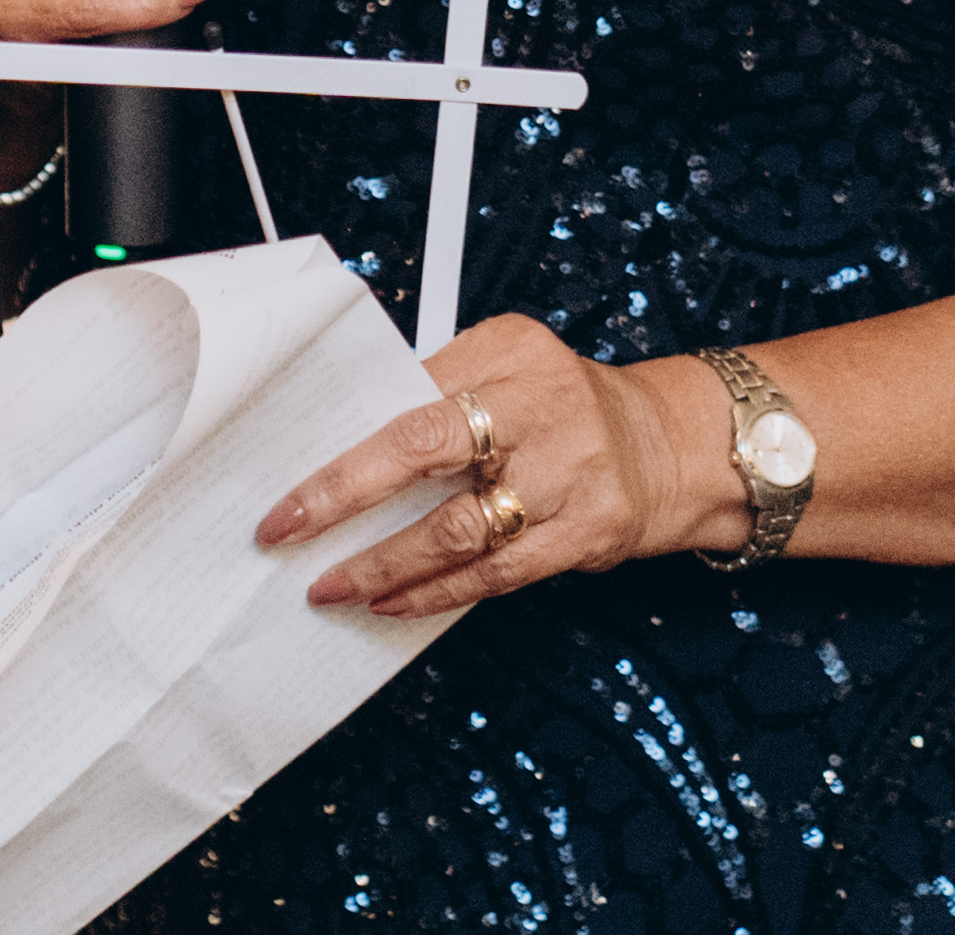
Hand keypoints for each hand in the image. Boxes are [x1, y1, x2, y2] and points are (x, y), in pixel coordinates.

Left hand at [253, 313, 729, 618]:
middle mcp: (542, 407)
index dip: (346, 446)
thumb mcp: (508, 365)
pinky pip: (498, 573)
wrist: (668, 445)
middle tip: (287, 529)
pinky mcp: (587, 533)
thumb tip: (346, 437)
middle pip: (426, 448)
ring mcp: (568, 474)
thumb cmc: (564, 403)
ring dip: (386, 563)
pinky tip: (394, 602)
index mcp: (511, 353)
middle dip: (346, 494)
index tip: (290, 484)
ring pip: (459, 528)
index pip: (410, 396)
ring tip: (333, 585)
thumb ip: (438, 389)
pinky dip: (438, 592)